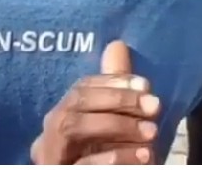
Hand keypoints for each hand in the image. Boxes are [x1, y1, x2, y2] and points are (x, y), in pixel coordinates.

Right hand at [31, 41, 160, 164]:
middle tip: (155, 105)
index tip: (147, 85)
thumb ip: (115, 90)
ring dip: (117, 126)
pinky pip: (80, 165)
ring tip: (153, 133)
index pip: (80, 88)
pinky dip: (112, 158)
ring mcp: (48, 160)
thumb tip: (117, 45)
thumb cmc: (111, 159)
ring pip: (73, 128)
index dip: (113, 82)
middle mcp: (45, 139)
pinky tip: (142, 156)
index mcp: (60, 119)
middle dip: (118, 101)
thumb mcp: (118, 124)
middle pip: (75, 104)